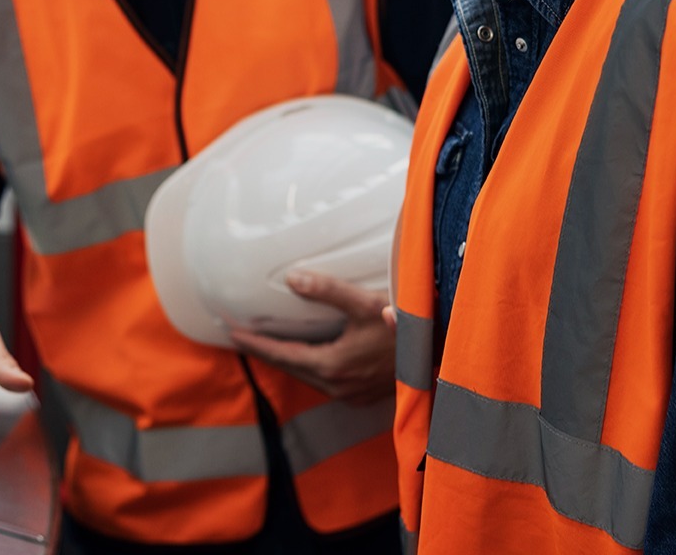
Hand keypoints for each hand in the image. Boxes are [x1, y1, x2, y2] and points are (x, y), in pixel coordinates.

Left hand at [229, 271, 394, 404]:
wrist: (443, 353)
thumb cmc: (407, 327)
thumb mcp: (366, 303)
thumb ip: (328, 291)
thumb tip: (293, 279)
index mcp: (332, 366)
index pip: (281, 355)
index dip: (256, 344)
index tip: (232, 334)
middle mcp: (338, 386)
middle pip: (291, 369)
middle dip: (267, 353)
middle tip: (243, 338)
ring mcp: (352, 394)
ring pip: (308, 377)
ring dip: (288, 361)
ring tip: (270, 345)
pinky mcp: (364, 396)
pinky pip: (326, 381)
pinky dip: (310, 367)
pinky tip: (309, 356)